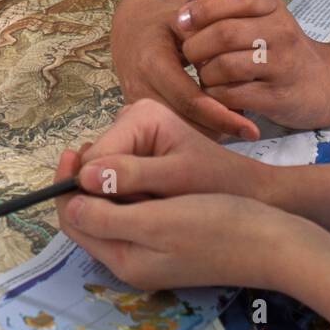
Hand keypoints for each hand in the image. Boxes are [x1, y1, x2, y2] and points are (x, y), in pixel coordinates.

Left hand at [54, 147, 302, 290]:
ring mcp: (153, 247)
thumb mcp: (157, 221)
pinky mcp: (172, 233)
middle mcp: (133, 258)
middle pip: (91, 214)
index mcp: (124, 259)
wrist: (275, 237)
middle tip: (99, 146)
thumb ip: (109, 215)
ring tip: (124, 152)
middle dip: (89, 181)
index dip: (67, 185)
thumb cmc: (219, 226)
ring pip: (114, 207)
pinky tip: (149, 167)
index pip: (75, 220)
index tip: (73, 149)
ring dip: (111, 180)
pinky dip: (134, 185)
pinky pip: (138, 206)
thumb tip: (70, 201)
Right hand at [71, 98, 273, 201]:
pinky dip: (122, 197)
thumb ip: (133, 177)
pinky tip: (146, 205)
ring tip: (148, 208)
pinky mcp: (132, 151)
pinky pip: (110, 179)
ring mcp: (129, 135)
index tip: (122, 214)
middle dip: (107, 194)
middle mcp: (129, 118)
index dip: (96, 193)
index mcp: (140, 115)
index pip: (94, 159)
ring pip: (99, 175)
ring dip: (114, 198)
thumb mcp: (176, 180)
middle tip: (140, 211)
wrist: (245, 188)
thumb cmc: (217, 182)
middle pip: (93, 165)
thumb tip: (84, 178)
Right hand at [111, 0, 259, 139]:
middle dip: (218, 130)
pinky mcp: (140, 115)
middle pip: (184, 123)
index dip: (220, 116)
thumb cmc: (163, 24)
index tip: (251, 129)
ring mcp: (137, 105)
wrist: (131, 32)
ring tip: (238, 128)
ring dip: (208, 133)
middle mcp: (141, 89)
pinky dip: (196, 131)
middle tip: (249, 131)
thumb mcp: (185, 20)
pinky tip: (218, 125)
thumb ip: (209, 35)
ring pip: (178, 132)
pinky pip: (171, 129)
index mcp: (152, 63)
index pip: (189, 99)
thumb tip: (235, 60)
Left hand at [177, 0, 329, 128]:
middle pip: (224, 34)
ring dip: (205, 74)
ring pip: (225, 66)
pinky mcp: (278, 97)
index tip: (182, 22)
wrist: (326, 84)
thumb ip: (221, 8)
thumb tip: (187, 7)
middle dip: (196, 46)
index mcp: (273, 7)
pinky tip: (217, 94)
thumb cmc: (280, 48)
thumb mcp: (258, 19)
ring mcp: (282, 65)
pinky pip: (232, 95)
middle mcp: (281, 32)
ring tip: (206, 76)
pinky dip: (215, 96)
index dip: (204, 9)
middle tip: (189, 56)